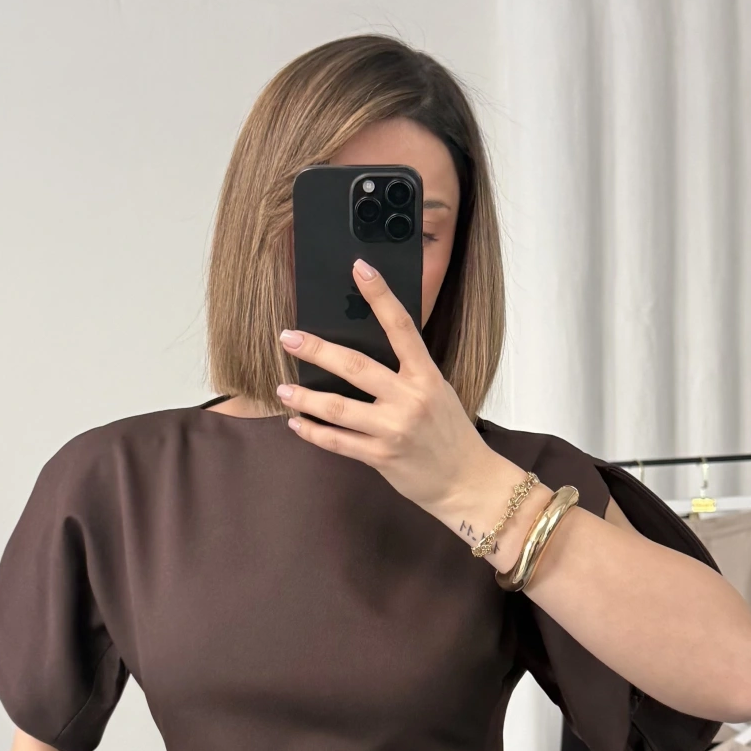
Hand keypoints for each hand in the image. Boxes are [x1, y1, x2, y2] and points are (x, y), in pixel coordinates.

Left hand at [276, 258, 494, 522]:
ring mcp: (393, 429)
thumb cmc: (451, 435)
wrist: (468, 482)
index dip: (380, 295)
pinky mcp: (381, 457)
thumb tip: (361, 357)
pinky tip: (297, 424)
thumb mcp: (437, 393)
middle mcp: (409, 399)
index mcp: (427, 376)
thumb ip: (406, 374)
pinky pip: (338, 442)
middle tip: (289, 337)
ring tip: (283, 389)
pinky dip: (314, 432)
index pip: (402, 326)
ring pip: (337, 408)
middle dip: (317, 350)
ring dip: (304, 398)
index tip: (360, 268)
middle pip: (355, 367)